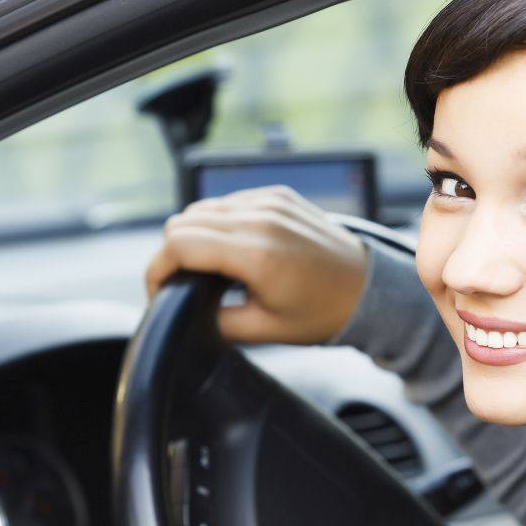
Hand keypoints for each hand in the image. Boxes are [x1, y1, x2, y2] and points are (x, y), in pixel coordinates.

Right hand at [145, 186, 367, 343]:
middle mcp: (262, 219)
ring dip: (193, 237)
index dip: (157, 270)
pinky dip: (218, 224)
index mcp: (256, 254)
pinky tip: (232, 250)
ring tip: (206, 269)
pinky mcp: (277, 194)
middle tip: (181, 284)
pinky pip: (228, 202)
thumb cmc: (323, 313)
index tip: (158, 293)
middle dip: (171, 255)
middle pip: (183, 222)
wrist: (368, 288)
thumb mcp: (264, 330)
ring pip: (202, 209)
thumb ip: (215, 320)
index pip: (179, 244)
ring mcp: (270, 201)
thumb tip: (183, 311)